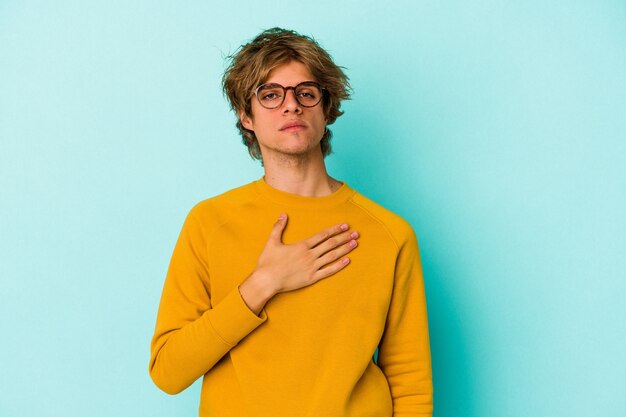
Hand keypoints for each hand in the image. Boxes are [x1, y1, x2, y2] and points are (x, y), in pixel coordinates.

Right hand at [239, 214, 358, 313]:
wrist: (267, 281)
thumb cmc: (268, 262)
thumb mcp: (271, 242)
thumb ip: (278, 227)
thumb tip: (283, 215)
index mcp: (302, 246)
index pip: (322, 235)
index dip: (335, 229)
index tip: (345, 225)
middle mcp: (309, 255)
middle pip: (331, 244)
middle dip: (344, 237)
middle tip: (356, 233)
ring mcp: (312, 267)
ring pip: (332, 256)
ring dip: (345, 249)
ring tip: (355, 243)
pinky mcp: (312, 278)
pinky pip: (328, 271)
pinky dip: (339, 266)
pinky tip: (347, 260)